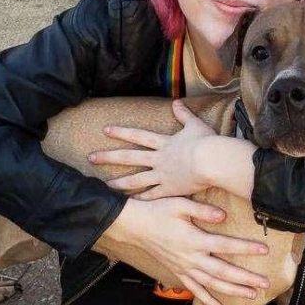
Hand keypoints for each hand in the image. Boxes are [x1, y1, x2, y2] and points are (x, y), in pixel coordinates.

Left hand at [89, 100, 216, 199]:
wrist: (213, 161)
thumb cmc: (207, 142)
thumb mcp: (195, 124)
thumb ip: (184, 114)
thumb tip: (176, 102)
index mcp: (165, 143)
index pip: (138, 136)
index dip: (121, 132)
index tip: (105, 130)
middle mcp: (159, 159)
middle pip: (130, 157)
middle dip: (109, 157)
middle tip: (91, 158)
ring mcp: (163, 175)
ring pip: (136, 180)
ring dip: (120, 183)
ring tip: (104, 186)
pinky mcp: (171, 189)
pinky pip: (153, 196)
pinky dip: (142, 199)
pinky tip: (131, 203)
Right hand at [105, 197, 270, 304]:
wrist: (135, 226)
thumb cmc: (158, 211)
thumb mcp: (180, 204)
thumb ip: (203, 211)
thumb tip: (223, 216)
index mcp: (194, 240)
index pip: (225, 246)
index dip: (246, 248)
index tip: (264, 250)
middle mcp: (191, 258)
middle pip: (223, 272)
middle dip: (246, 279)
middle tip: (265, 283)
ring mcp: (184, 268)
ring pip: (212, 284)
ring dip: (233, 291)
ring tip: (252, 295)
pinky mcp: (178, 273)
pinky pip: (195, 290)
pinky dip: (208, 300)